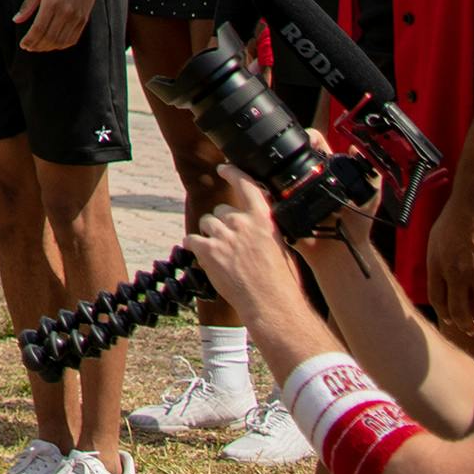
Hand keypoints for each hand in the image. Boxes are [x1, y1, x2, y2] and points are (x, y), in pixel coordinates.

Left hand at [14, 0, 109, 54]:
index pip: (38, 29)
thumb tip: (16, 20)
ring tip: (39, 47)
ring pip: (60, 41)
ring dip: (48, 47)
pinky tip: (53, 44)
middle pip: (49, 37)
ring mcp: (76, 17)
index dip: (30, 40)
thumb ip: (27, 5)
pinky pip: (72, 39)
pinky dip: (61, 45)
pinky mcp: (83, 20)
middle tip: (29, 47)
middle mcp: (65, 12)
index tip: (23, 45)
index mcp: (51, 3)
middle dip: (37, 46)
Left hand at [188, 173, 296, 326]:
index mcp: (263, 219)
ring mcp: (223, 236)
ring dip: (210, 234)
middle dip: (224, 223)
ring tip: (221, 253)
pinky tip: (203, 255)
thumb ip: (264, 228)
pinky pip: (192, 239)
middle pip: (222, 210)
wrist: (270, 305)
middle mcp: (242, 223)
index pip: (246, 184)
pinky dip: (195, 246)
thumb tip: (255, 222)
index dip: (232, 173)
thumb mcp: (280, 246)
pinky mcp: (208, 251)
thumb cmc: (281, 281)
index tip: (223, 168)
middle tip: (232, 244)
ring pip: (207, 222)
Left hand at [430, 179, 473, 340]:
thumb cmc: (458, 216)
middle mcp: (457, 274)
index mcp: (438, 265)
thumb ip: (439, 260)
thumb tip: (442, 278)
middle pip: (459, 312)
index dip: (446, 314)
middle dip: (466, 325)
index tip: (453, 320)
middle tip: (473, 329)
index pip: (438, 300)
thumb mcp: (437, 237)